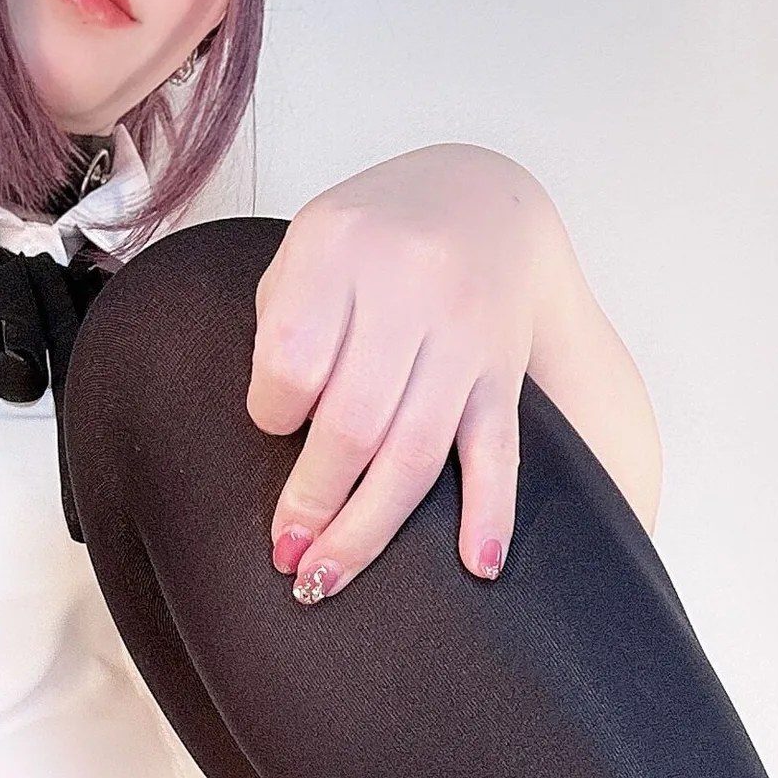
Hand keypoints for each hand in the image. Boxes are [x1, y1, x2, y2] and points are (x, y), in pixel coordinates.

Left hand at [248, 143, 565, 600]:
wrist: (482, 200)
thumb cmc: (373, 239)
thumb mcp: (309, 247)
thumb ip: (284, 326)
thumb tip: (278, 440)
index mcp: (341, 246)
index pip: (293, 359)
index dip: (273, 411)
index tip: (274, 426)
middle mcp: (409, 285)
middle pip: (353, 423)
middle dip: (313, 502)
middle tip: (286, 555)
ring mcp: (464, 332)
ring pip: (416, 452)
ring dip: (369, 529)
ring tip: (327, 577)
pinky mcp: (504, 371)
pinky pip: (499, 451)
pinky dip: (491, 512)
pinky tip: (478, 564)